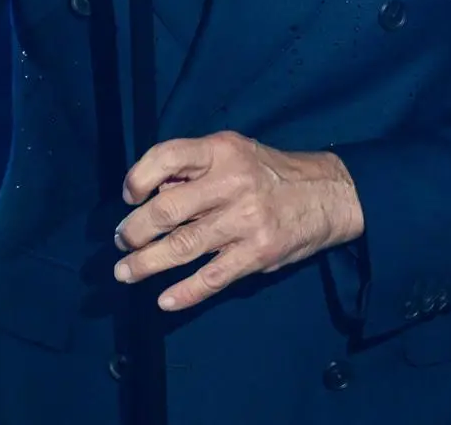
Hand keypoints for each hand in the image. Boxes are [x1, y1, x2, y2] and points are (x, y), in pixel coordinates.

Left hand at [112, 131, 363, 311]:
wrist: (329, 194)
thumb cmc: (270, 173)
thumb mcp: (235, 153)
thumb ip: (197, 169)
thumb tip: (153, 193)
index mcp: (222, 151)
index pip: (168, 155)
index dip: (139, 176)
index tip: (128, 196)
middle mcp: (232, 183)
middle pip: (167, 209)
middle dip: (135, 230)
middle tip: (121, 242)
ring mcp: (245, 220)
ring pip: (182, 246)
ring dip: (147, 263)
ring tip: (125, 272)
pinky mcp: (258, 254)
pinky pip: (213, 277)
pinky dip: (185, 292)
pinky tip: (164, 300)